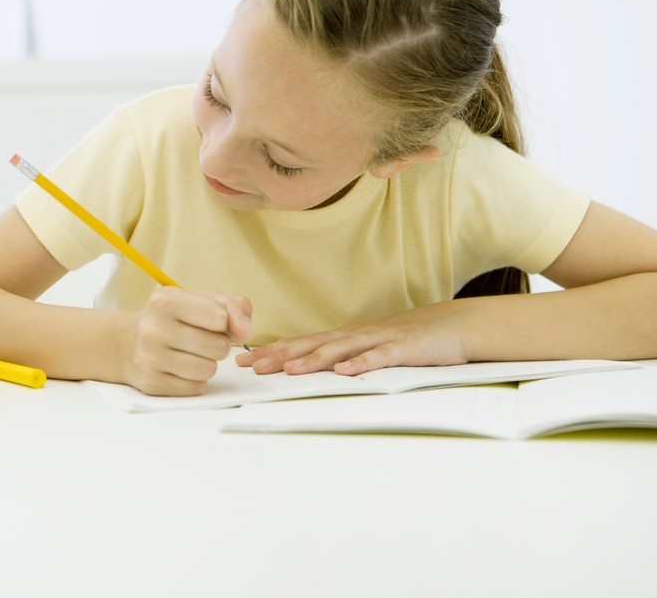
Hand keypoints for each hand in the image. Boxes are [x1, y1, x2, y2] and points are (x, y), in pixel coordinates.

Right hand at [120, 286, 250, 395]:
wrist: (129, 342)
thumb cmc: (174, 318)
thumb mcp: (202, 300)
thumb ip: (234, 306)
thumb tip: (245, 332)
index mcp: (165, 301)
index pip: (219, 317)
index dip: (224, 322)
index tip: (212, 321)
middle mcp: (153, 328)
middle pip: (219, 347)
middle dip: (219, 345)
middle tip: (202, 340)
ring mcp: (150, 358)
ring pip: (209, 370)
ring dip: (208, 364)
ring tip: (193, 354)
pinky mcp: (151, 383)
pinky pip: (196, 388)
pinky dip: (196, 380)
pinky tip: (181, 368)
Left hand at [234, 305, 468, 375]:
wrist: (453, 326)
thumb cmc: (408, 340)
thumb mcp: (369, 348)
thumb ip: (342, 357)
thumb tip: (309, 370)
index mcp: (345, 337)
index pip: (301, 343)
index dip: (272, 351)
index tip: (244, 361)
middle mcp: (355, 335)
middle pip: (312, 344)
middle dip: (280, 355)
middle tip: (252, 366)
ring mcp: (378, 340)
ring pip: (340, 349)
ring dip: (313, 359)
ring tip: (289, 369)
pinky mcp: (402, 349)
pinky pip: (378, 357)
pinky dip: (361, 364)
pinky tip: (344, 372)